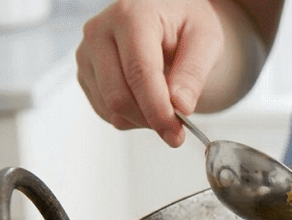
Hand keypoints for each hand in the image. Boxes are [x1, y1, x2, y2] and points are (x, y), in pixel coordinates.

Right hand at [76, 0, 225, 146]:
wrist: (167, 13)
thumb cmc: (186, 22)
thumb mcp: (206, 40)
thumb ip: (194, 73)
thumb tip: (180, 107)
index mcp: (131, 17)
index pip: (139, 73)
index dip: (157, 110)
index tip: (176, 134)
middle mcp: (99, 32)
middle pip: (118, 96)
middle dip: (151, 120)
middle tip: (178, 128)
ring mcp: (87, 53)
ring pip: (110, 108)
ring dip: (142, 120)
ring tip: (166, 104)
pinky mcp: (85, 72)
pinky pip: (105, 111)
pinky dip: (130, 117)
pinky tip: (147, 101)